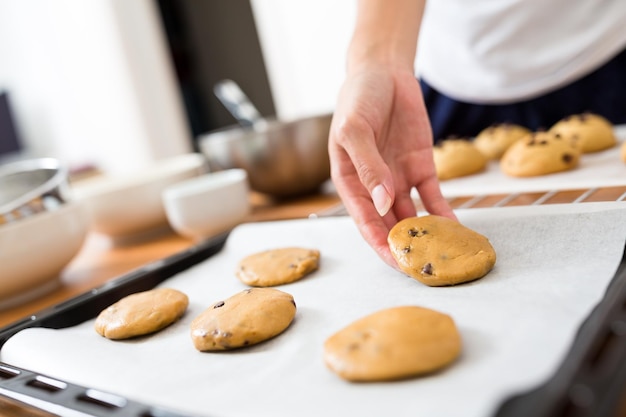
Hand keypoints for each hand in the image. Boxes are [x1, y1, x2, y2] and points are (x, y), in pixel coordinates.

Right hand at [328, 63, 455, 266]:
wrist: (384, 70)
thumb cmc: (358, 98)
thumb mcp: (354, 130)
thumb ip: (368, 166)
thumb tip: (382, 204)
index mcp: (351, 182)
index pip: (365, 222)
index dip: (381, 245)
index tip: (399, 264)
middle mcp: (374, 187)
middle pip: (390, 225)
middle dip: (406, 248)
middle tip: (426, 269)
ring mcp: (398, 179)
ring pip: (413, 216)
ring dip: (425, 235)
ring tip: (444, 254)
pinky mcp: (421, 168)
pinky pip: (433, 196)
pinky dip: (444, 213)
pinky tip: (456, 228)